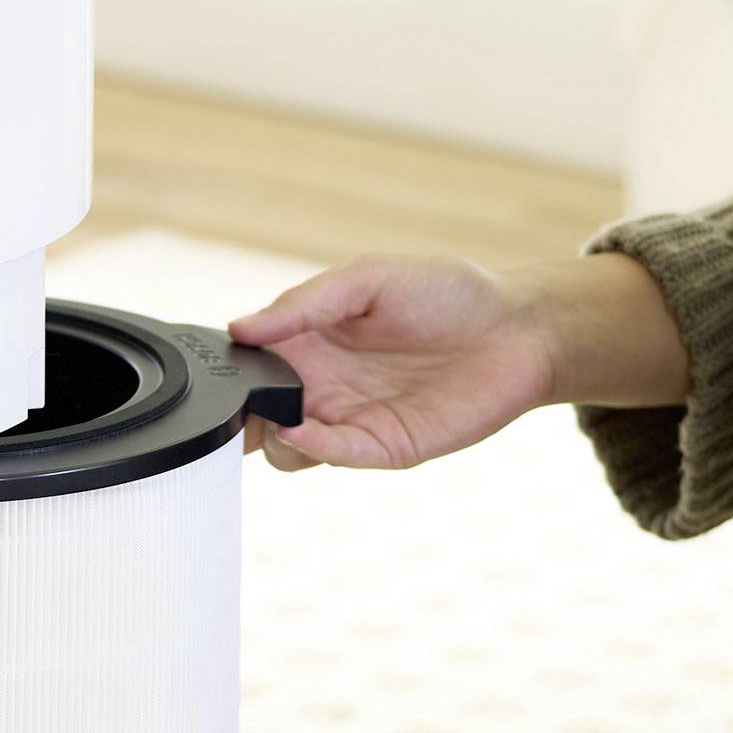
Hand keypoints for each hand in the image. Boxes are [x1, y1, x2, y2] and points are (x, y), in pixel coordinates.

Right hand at [229, 254, 558, 472]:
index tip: (214, 372)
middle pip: (258, 418)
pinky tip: (302, 428)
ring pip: (289, 449)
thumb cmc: (448, 292)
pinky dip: (312, 448)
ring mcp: (352, 418)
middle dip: (236, 420)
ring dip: (272, 438)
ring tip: (276, 415)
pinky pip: (337, 455)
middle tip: (232, 408)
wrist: (518, 328)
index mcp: (310, 340)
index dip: (227, 374)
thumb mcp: (368, 278)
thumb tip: (241, 327)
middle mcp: (324, 384)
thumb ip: (303, 303)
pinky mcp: (385, 445)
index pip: (249, 367)